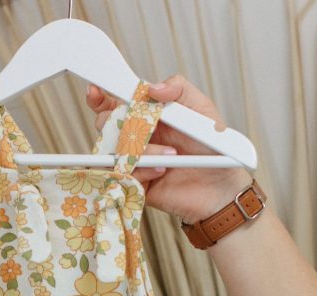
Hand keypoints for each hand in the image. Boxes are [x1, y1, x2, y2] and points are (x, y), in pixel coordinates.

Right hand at [86, 75, 252, 223]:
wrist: (221, 187)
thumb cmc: (213, 148)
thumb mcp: (201, 109)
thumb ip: (178, 88)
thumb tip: (151, 87)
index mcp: (146, 116)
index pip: (115, 103)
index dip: (100, 97)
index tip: (95, 92)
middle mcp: (136, 137)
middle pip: (105, 126)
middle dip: (117, 123)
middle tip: (145, 128)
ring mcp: (133, 161)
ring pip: (113, 151)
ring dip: (140, 150)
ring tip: (170, 155)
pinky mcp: (134, 185)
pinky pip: (122, 175)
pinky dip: (143, 170)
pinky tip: (162, 171)